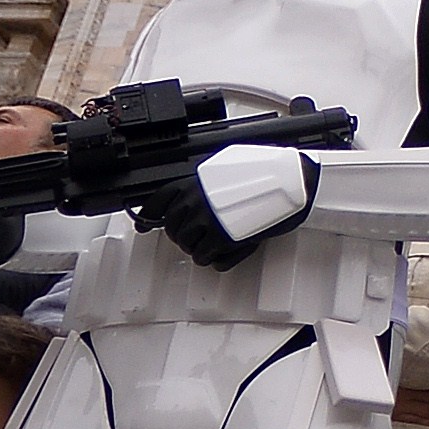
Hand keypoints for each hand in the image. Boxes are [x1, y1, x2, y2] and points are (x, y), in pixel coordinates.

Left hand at [128, 160, 257, 269]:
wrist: (287, 182)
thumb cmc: (262, 175)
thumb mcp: (225, 169)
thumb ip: (203, 184)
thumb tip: (186, 199)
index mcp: (194, 182)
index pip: (159, 200)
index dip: (147, 215)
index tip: (141, 225)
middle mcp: (195, 201)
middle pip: (172, 229)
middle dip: (183, 235)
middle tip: (199, 235)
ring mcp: (206, 221)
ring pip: (187, 246)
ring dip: (198, 247)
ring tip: (215, 242)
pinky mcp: (221, 239)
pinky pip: (204, 258)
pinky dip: (213, 258)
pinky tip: (224, 250)